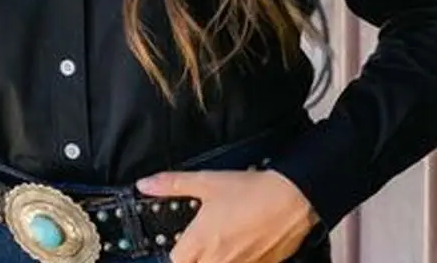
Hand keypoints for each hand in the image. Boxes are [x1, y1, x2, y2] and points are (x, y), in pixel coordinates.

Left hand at [136, 169, 317, 262]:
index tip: (184, 240)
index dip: (178, 250)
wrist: (291, 200)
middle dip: (196, 256)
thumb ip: (173, 184)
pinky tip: (244, 246)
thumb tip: (145, 184)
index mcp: (200, 242)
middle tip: (206, 239)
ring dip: (217, 258)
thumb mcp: (207, 182)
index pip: (175, 260)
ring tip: (225, 242)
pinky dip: (239, 260)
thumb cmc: (250, 191)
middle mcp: (217, 262)